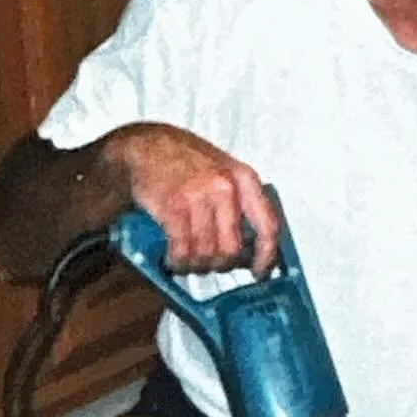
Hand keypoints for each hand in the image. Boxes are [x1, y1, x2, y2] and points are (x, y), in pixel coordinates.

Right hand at [103, 123, 279, 274]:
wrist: (147, 145)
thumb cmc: (187, 160)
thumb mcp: (224, 172)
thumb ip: (241, 204)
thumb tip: (250, 247)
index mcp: (244, 178)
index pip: (268, 226)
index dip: (266, 256)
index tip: (259, 272)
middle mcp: (225, 187)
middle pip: (232, 249)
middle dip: (220, 265)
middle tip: (210, 264)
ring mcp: (198, 196)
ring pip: (206, 253)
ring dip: (195, 265)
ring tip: (188, 260)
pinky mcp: (172, 206)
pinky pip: (182, 249)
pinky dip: (178, 260)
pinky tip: (174, 258)